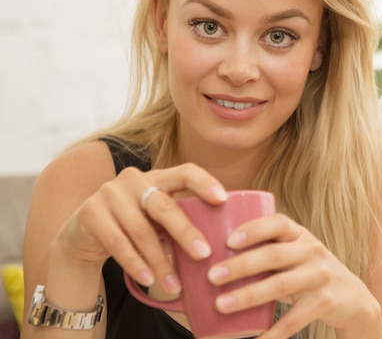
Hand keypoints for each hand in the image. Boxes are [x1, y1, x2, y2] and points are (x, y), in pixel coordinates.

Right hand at [54, 163, 227, 294]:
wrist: (82, 234)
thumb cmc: (132, 225)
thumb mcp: (156, 219)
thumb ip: (178, 223)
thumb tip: (213, 248)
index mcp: (156, 176)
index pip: (184, 171)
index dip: (204, 183)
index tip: (223, 199)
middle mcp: (133, 179)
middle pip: (164, 206)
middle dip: (186, 232)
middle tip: (204, 255)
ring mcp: (109, 193)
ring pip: (142, 230)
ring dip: (160, 261)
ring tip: (174, 284)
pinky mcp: (90, 212)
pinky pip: (118, 242)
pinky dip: (135, 264)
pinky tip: (149, 279)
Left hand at [207, 213, 381, 337]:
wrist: (352, 298)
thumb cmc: (308, 273)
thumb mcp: (295, 255)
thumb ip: (266, 252)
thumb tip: (210, 260)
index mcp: (300, 234)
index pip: (277, 222)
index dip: (253, 229)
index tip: (228, 240)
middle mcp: (312, 251)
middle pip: (273, 255)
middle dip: (240, 265)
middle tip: (212, 276)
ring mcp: (320, 276)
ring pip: (280, 286)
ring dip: (248, 295)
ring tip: (221, 305)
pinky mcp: (325, 302)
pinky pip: (293, 320)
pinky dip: (271, 333)